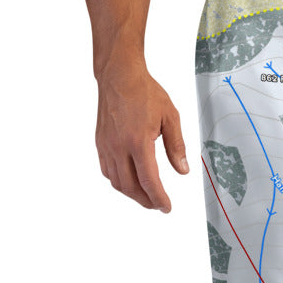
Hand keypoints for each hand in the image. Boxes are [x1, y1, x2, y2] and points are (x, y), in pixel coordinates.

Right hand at [95, 65, 188, 212]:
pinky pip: (107, 171)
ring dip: (132, 194)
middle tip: (158, 205)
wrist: (119, 75)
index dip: (159, 199)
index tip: (166, 207)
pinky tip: (129, 182)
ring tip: (147, 197)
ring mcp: (106, 145)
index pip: (149, 181)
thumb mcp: (170, 117)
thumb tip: (182, 171)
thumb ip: (177, 146)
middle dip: (146, 201)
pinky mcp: (100, 142)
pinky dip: (119, 182)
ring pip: (117, 182)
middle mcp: (119, 147)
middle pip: (131, 187)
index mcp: (138, 141)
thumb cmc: (145, 92)